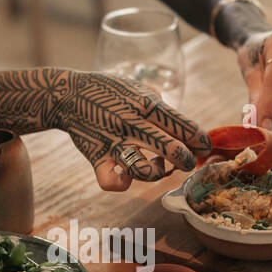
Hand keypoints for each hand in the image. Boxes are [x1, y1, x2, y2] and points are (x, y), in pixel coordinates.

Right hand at [44, 71, 210, 190]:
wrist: (68, 96)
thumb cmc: (110, 92)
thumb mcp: (139, 89)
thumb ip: (162, 109)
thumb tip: (187, 130)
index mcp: (146, 104)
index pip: (185, 127)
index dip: (201, 141)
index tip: (204, 146)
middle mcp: (132, 124)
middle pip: (172, 150)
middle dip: (187, 161)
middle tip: (187, 161)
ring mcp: (113, 143)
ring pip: (145, 171)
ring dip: (158, 172)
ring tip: (158, 166)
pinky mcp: (97, 158)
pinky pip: (112, 182)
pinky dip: (123, 183)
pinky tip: (127, 175)